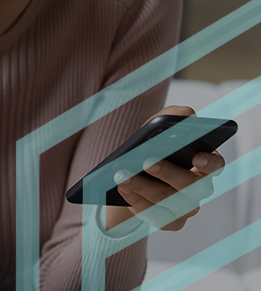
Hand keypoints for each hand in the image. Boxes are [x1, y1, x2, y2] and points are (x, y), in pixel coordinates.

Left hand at [113, 106, 225, 230]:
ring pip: (167, 201)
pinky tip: (122, 188)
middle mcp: (199, 188)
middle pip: (188, 185)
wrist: (133, 172)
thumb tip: (185, 116)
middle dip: (166, 172)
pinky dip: (136, 201)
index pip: (216, 164)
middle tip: (146, 161)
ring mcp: (186, 208)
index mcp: (203, 164)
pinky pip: (155, 216)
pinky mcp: (170, 222)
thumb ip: (175, 116)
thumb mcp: (160, 125)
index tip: (196, 157)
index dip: (209, 163)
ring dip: (142, 186)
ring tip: (121, 174)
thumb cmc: (152, 144)